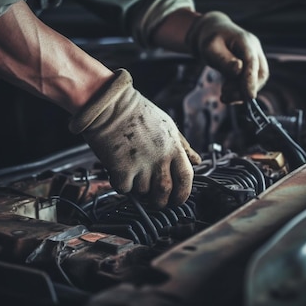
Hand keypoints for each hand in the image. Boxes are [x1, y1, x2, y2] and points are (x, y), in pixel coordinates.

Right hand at [70, 69, 201, 207]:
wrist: (109, 105)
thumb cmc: (136, 113)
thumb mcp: (167, 125)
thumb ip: (182, 145)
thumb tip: (196, 160)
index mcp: (173, 147)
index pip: (186, 178)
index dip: (183, 193)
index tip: (177, 199)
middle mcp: (159, 157)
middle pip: (165, 191)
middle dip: (161, 201)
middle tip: (155, 200)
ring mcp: (141, 164)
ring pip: (143, 191)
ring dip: (137, 187)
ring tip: (132, 172)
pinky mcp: (122, 169)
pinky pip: (124, 188)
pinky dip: (121, 184)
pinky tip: (119, 171)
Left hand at [186, 11, 268, 102]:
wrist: (213, 33)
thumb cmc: (210, 40)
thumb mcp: (210, 48)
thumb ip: (223, 59)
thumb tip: (238, 70)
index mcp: (245, 41)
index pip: (252, 62)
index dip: (251, 80)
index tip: (248, 96)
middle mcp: (255, 49)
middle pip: (261, 73)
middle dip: (247, 89)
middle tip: (226, 96)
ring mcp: (255, 58)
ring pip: (257, 80)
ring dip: (242, 92)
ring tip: (224, 96)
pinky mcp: (252, 67)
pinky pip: (251, 82)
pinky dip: (241, 92)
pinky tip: (227, 95)